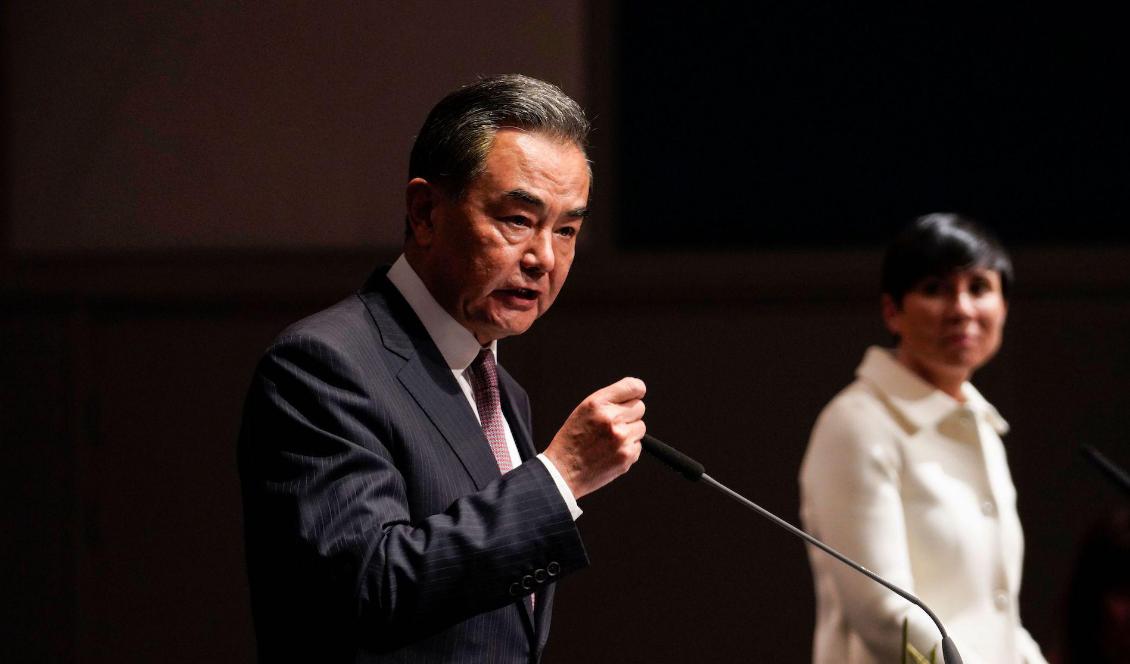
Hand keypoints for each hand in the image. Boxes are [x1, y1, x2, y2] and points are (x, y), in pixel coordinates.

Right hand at [544, 377, 645, 498]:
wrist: (563, 471)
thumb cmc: (573, 439)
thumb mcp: (583, 411)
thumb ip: (609, 402)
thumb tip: (637, 396)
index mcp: (597, 403)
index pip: (633, 387)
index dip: (637, 390)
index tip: (637, 394)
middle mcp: (611, 418)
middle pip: (639, 407)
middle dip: (629, 414)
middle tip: (612, 425)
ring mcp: (621, 438)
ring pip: (640, 427)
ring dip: (630, 432)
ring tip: (608, 440)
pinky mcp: (628, 455)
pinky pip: (638, 445)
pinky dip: (628, 448)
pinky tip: (610, 452)